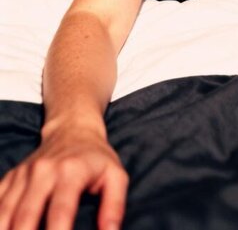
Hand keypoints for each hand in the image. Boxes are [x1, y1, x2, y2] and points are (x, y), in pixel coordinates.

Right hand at [0, 124, 127, 229]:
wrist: (72, 129)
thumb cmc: (96, 158)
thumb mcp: (115, 176)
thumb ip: (114, 206)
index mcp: (70, 172)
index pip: (61, 209)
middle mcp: (43, 171)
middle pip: (26, 215)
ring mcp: (24, 173)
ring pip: (6, 211)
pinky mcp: (12, 177)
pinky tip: (4, 229)